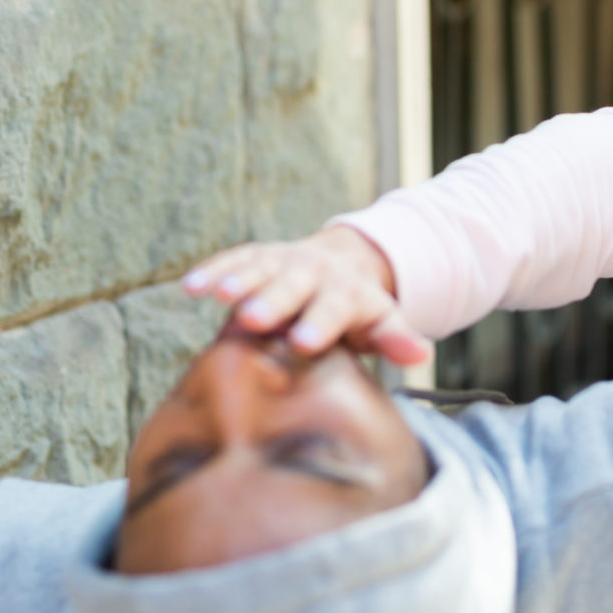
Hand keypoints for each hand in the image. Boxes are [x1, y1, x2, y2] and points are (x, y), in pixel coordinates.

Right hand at [182, 225, 431, 365]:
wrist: (342, 263)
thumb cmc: (359, 311)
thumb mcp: (382, 323)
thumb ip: (396, 338)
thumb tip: (421, 355)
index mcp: (346, 293)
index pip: (334, 308)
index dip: (320, 324)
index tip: (303, 343)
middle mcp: (313, 272)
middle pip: (292, 286)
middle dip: (273, 300)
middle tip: (253, 319)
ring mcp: (282, 261)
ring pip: (260, 268)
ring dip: (239, 279)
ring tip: (217, 294)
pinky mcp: (256, 257)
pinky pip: (233, 260)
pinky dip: (213, 271)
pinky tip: (190, 287)